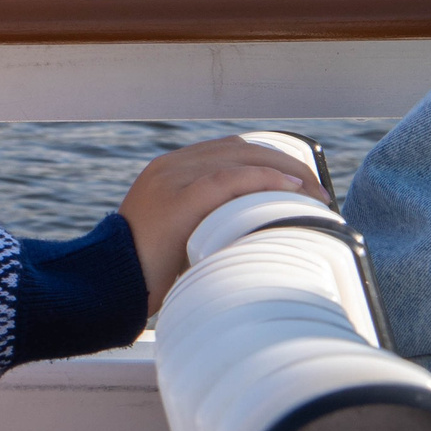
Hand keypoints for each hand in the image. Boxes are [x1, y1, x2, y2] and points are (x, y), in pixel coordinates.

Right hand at [119, 136, 318, 310]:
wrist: (111, 281)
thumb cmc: (148, 270)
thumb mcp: (181, 235)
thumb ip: (208, 221)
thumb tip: (255, 232)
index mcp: (170, 170)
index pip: (230, 151)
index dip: (271, 161)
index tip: (300, 183)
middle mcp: (171, 165)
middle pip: (241, 149)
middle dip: (287, 165)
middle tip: (319, 192)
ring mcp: (171, 177)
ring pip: (240, 159)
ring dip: (285, 174)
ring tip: (315, 197)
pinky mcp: (177, 197)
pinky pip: (228, 179)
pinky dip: (263, 181)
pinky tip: (290, 192)